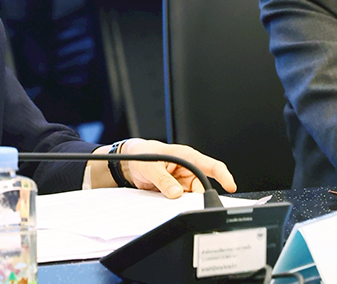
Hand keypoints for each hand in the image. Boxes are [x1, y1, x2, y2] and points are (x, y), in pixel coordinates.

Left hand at [117, 138, 236, 198]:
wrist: (129, 162)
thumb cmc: (140, 155)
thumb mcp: (149, 166)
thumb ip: (162, 179)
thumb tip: (176, 193)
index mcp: (186, 156)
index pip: (211, 166)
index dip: (223, 176)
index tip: (230, 187)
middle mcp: (188, 169)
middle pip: (202, 187)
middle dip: (196, 197)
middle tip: (184, 201)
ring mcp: (183, 181)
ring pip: (192, 197)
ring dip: (184, 201)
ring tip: (168, 196)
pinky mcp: (176, 191)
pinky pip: (181, 201)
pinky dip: (176, 204)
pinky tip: (166, 201)